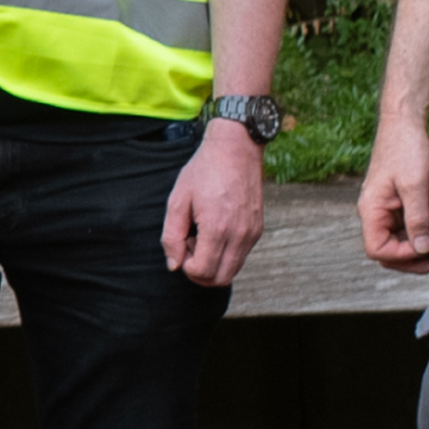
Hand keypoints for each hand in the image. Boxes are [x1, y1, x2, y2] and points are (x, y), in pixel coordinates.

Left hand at [162, 121, 265, 288]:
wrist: (236, 148)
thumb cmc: (204, 170)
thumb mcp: (177, 199)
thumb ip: (171, 236)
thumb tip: (174, 265)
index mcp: (217, 228)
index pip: (202, 272)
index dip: (186, 267)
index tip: (182, 244)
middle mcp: (239, 235)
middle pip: (220, 280)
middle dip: (200, 272)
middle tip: (190, 246)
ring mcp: (252, 233)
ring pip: (232, 271)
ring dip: (214, 263)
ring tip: (202, 236)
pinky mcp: (257, 229)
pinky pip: (241, 256)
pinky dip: (226, 254)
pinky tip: (215, 230)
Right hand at [358, 109, 428, 271]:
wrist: (405, 122)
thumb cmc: (406, 147)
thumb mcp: (414, 184)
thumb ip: (417, 218)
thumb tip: (422, 249)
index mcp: (371, 209)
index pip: (377, 250)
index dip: (402, 256)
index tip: (427, 249)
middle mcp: (375, 213)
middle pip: (387, 252)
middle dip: (413, 260)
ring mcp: (386, 210)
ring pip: (397, 243)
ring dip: (418, 251)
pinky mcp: (398, 204)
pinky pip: (405, 230)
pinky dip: (420, 237)